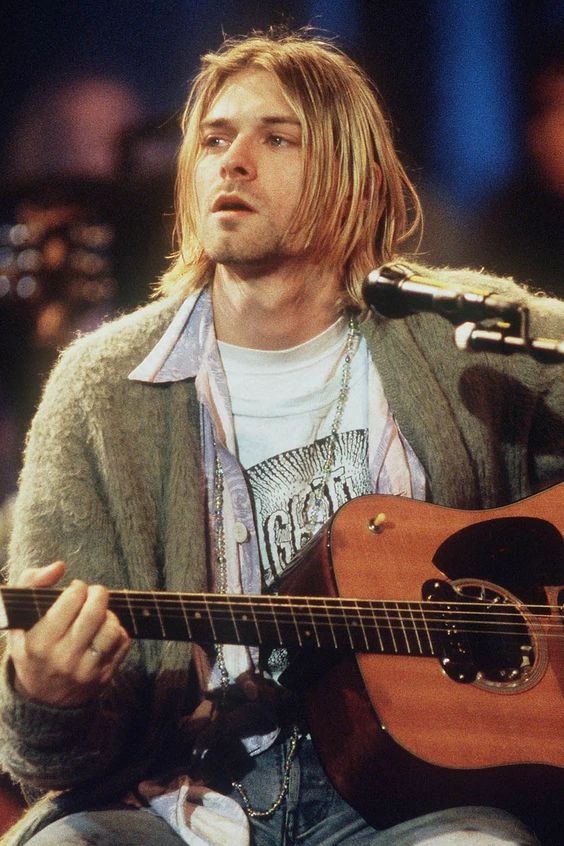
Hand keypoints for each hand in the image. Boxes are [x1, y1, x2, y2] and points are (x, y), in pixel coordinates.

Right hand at [6, 561, 130, 706]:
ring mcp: (85, 671)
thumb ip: (30, 584)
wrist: (42, 699)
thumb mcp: (18, 620)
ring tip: (99, 615)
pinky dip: (118, 631)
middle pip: (94, 613)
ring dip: (109, 614)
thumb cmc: (31, 649)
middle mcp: (63, 659)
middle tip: (94, 593)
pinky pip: (123, 643)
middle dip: (98, 594)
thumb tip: (59, 566)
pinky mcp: (104, 677)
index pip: (70, 601)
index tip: (75, 589)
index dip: (77, 588)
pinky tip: (104, 632)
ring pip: (112, 628)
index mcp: (39, 643)